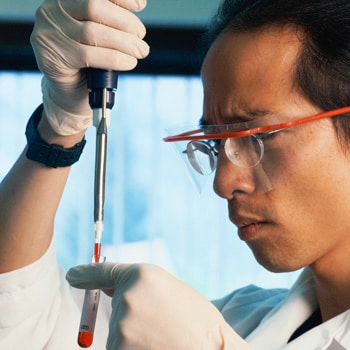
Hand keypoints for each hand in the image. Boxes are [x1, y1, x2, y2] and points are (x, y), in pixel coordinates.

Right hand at [30, 0, 149, 134]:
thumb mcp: (99, 37)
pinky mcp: (52, 57)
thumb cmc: (88, 63)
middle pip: (94, 7)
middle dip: (125, 22)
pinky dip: (115, 59)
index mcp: (64, 0)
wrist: (71, 93)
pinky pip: (90, 55)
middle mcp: (52, 11)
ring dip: (124, 42)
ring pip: (93, 32)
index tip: (141, 5)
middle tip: (141, 37)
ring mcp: (49, 34)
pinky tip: (129, 62)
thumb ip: (109, 22)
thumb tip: (138, 10)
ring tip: (140, 51)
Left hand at [66, 262, 251, 349]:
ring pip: (118, 331)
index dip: (86, 274)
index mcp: (142, 275)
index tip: (74, 276)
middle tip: (159, 321)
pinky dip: (133, 348)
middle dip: (130, 312)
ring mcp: (120, 329)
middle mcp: (126, 297)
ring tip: (162, 336)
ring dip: (133, 335)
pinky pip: (119, 347)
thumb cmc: (197, 321)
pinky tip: (156, 346)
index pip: (103, 271)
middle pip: (115, 305)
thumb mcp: (170, 290)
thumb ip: (138, 286)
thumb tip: (108, 288)